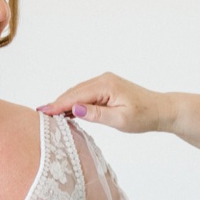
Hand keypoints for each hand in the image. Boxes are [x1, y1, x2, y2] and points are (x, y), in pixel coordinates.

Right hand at [37, 73, 168, 133]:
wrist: (160, 110)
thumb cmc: (143, 116)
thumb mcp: (120, 120)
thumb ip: (97, 114)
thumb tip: (76, 108)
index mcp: (106, 85)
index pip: (76, 96)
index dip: (58, 104)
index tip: (42, 112)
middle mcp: (103, 79)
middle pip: (74, 92)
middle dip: (57, 103)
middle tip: (39, 114)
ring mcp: (104, 82)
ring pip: (78, 93)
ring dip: (64, 102)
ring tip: (47, 114)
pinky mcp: (106, 88)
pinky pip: (85, 94)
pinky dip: (74, 102)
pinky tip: (65, 111)